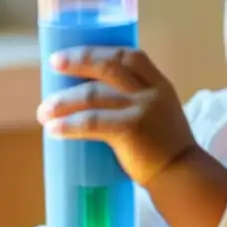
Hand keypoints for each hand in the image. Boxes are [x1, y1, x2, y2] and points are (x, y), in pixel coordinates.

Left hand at [36, 46, 197, 184]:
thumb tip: (91, 99)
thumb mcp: (158, 115)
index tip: (75, 52)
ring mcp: (142, 109)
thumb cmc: (165, 151)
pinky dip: (68, 125)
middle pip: (110, 66)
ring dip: (63, 101)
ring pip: (94, 94)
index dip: (101, 50)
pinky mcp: (130, 130)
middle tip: (55, 64)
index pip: (132, 56)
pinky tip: (53, 129)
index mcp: (160, 85)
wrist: (182, 175)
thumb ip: (135, 103)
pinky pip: (91, 122)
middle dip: (79, 61)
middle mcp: (152, 92)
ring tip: (44, 111)